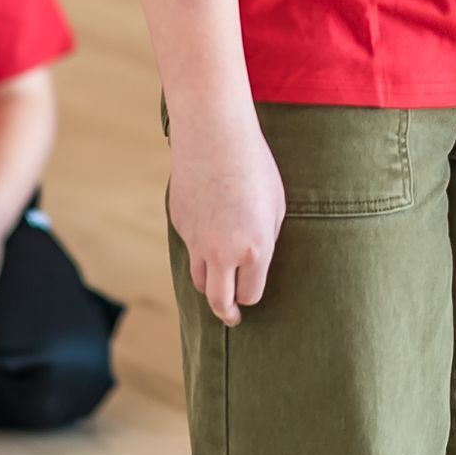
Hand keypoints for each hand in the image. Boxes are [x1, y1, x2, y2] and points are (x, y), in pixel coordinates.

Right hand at [167, 114, 285, 325]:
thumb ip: (267, 239)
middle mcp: (222, 253)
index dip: (251, 296)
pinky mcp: (179, 225)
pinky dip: (199, 248)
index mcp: (254, 250)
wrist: (214, 136)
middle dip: (227, 312)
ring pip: (199, 279)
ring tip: (219, 284)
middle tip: (231, 317)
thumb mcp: (276, 205)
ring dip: (210, 283)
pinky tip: (209, 230)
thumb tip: (257, 261)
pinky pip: (190, 247)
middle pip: (219, 301)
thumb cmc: (255, 166)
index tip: (251, 297)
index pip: (250, 294)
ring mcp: (196, 241)